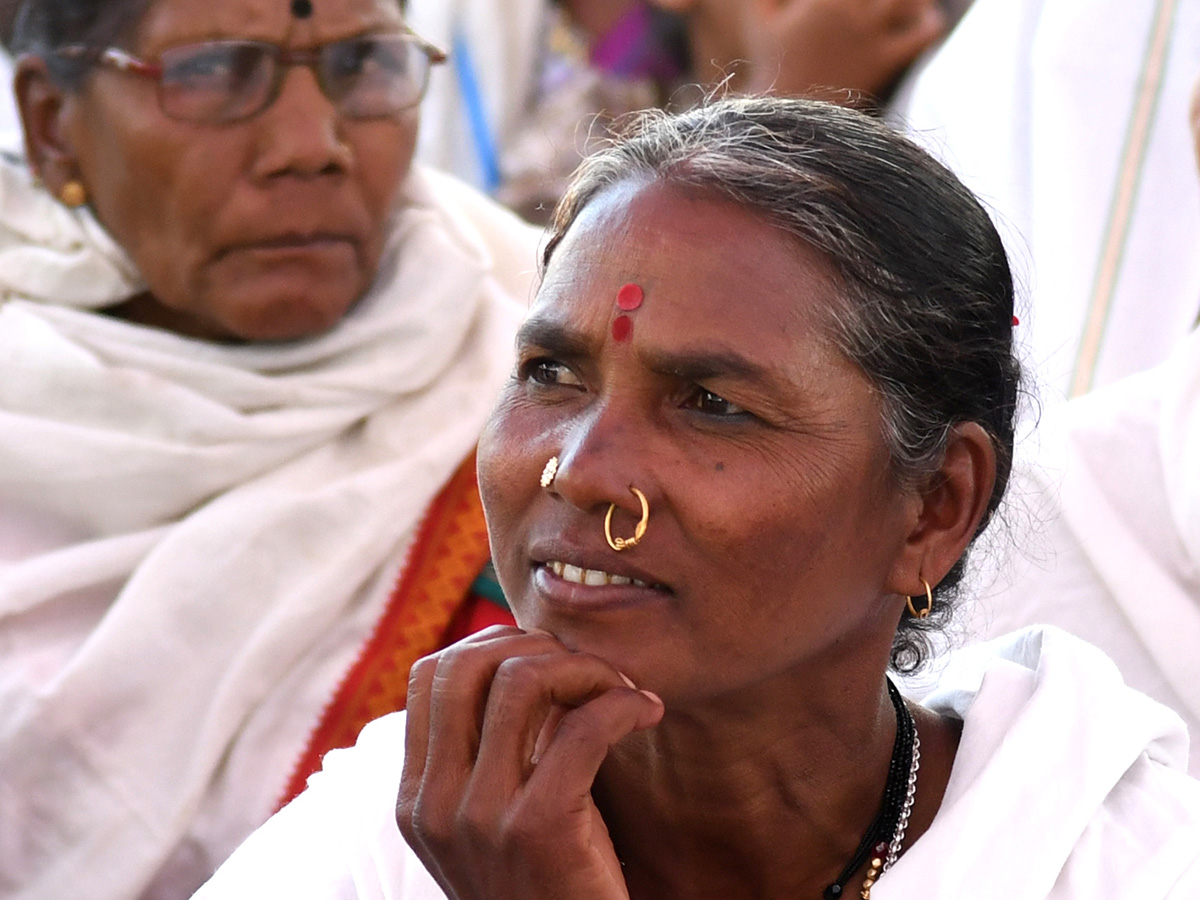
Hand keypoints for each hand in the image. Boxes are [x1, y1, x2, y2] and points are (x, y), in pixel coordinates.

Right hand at [396, 627, 664, 899]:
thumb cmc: (551, 884)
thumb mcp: (498, 818)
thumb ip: (498, 747)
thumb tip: (534, 657)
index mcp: (417, 796)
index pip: (430, 673)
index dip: (493, 645)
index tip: (548, 662)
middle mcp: (435, 803)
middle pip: (469, 663)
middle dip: (537, 646)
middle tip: (589, 671)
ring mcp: (480, 817)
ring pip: (523, 682)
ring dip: (587, 669)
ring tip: (622, 690)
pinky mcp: (538, 829)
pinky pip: (583, 727)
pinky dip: (623, 704)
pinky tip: (646, 714)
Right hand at [742, 0, 946, 101]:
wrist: (785, 114)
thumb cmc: (771, 65)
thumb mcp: (761, 21)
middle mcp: (849, 11)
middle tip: (877, 2)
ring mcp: (868, 36)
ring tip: (911, 2)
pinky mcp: (883, 61)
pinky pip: (921, 36)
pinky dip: (930, 23)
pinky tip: (927, 20)